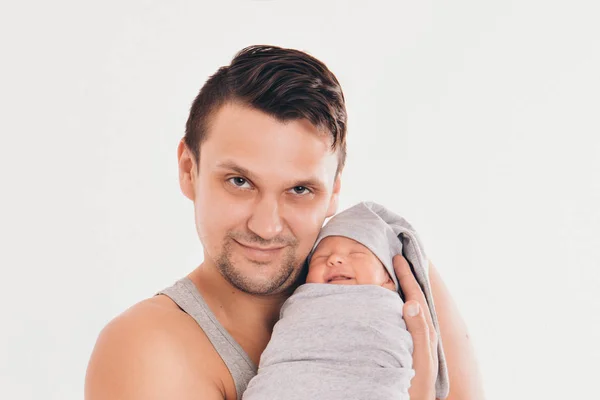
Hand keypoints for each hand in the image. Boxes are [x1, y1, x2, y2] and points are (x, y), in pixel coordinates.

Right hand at [394, 255, 437, 399]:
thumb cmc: (416, 387)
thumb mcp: (420, 359)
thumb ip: (419, 332)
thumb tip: (411, 302)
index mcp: (425, 332)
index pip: (415, 297)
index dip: (407, 277)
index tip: (398, 259)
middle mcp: (422, 333)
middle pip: (414, 298)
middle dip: (406, 278)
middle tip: (396, 260)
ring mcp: (414, 340)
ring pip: (408, 308)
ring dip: (401, 290)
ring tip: (392, 276)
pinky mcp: (407, 348)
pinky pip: (402, 319)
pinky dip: (396, 305)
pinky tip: (387, 305)